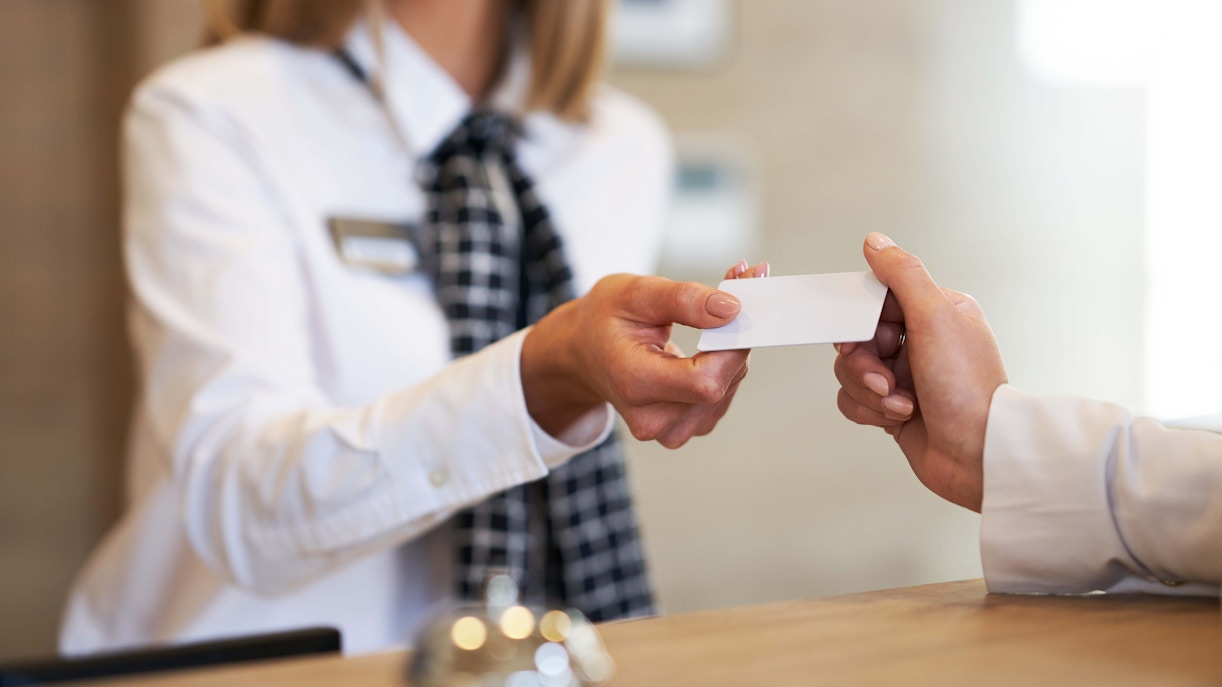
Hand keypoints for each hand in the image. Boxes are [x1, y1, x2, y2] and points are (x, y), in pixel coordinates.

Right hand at [522, 261, 765, 448]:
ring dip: (733, 346)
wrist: (583, 352)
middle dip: (736, 334)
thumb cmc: (604, 319)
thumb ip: (683, 299)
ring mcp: (670, 429)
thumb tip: (732, 309)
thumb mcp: (635, 293)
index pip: (705, 381)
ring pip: (728, 386)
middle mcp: (653, 418)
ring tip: (714, 312)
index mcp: (634, 384)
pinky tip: (711, 340)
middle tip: (736, 284)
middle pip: (721, 383)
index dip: (732, 344)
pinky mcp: (686, 426)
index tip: (742, 300)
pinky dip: (726, 362)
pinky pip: (723, 393)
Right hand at [833, 233, 1006, 510]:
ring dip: (869, 390)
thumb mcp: (935, 317)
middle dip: (864, 362)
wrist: (978, 456)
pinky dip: (869, 410)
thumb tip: (876, 242)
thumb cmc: (967, 388)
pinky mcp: (892, 407)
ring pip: (850, 370)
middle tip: (885, 376)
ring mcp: (905, 376)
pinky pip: (853, 399)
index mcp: (935, 312)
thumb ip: (902, 274)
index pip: (876, 299)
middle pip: (857, 336)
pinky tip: (897, 417)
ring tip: (900, 402)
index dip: (861, 319)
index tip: (863, 335)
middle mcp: (920, 342)